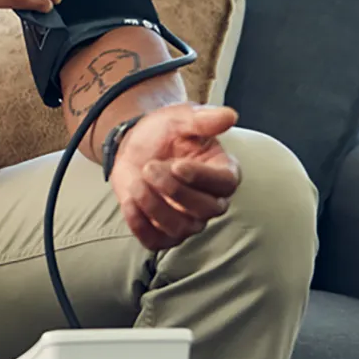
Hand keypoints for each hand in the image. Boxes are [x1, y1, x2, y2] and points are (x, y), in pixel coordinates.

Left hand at [108, 104, 241, 250]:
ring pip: (181, 228)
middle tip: (148, 167)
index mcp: (222, 171)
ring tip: (136, 181)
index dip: (202, 178)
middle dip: (173, 191)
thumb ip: (202, 118)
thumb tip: (229, 116)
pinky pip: (156, 242)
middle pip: (205, 210)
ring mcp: (188, 220)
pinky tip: (128, 201)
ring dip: (153, 206)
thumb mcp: (180, 117)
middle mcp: (211, 201)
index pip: (225, 183)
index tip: (177, 165)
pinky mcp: (163, 232)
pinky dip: (140, 225)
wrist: (135, 146)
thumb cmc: (165, 132)